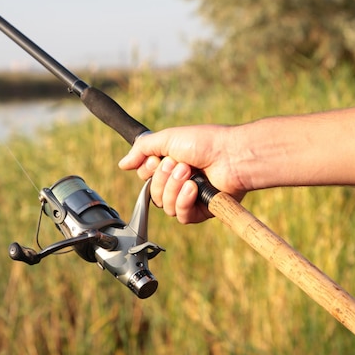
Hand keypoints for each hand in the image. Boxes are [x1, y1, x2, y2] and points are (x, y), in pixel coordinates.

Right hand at [118, 125, 246, 223]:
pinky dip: (184, 201)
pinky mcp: (202, 210)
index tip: (157, 159)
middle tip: (179, 164)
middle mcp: (179, 181)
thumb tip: (123, 164)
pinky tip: (194, 188)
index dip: (148, 171)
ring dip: (174, 189)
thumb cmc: (204, 142)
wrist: (231, 155)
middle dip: (162, 179)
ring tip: (189, 174)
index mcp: (171, 164)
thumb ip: (142, 149)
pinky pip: (182, 216)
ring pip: (165, 206)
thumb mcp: (167, 139)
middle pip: (153, 194)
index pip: (146, 178)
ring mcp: (190, 197)